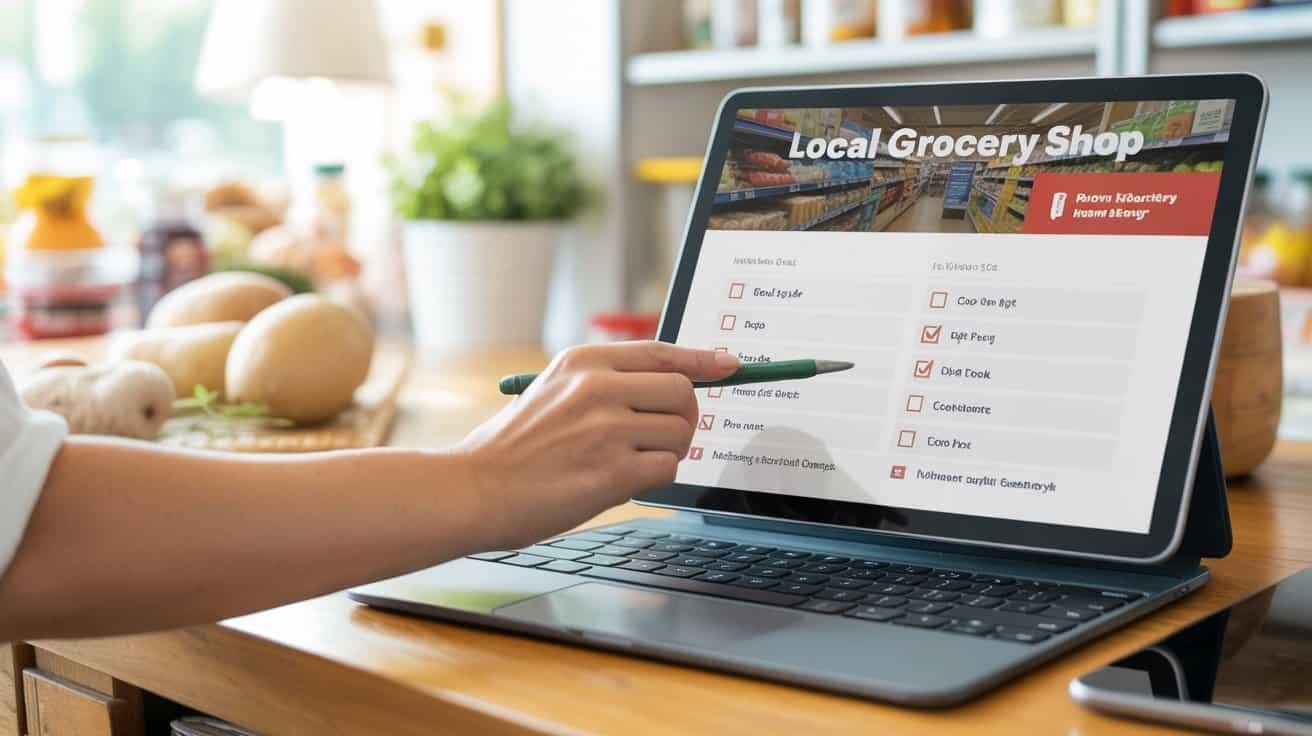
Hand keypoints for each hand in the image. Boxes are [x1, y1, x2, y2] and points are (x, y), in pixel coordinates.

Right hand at [457, 341, 739, 549]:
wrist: (475, 488)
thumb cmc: (513, 448)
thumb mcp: (552, 391)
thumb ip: (605, 383)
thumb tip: (670, 386)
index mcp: (583, 362)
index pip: (661, 353)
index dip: (703, 360)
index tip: (730, 364)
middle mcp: (598, 388)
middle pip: (682, 392)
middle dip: (686, 417)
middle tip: (664, 436)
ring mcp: (607, 429)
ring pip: (680, 432)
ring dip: (670, 451)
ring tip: (633, 462)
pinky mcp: (612, 472)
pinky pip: (667, 468)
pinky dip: (655, 478)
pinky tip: (622, 481)